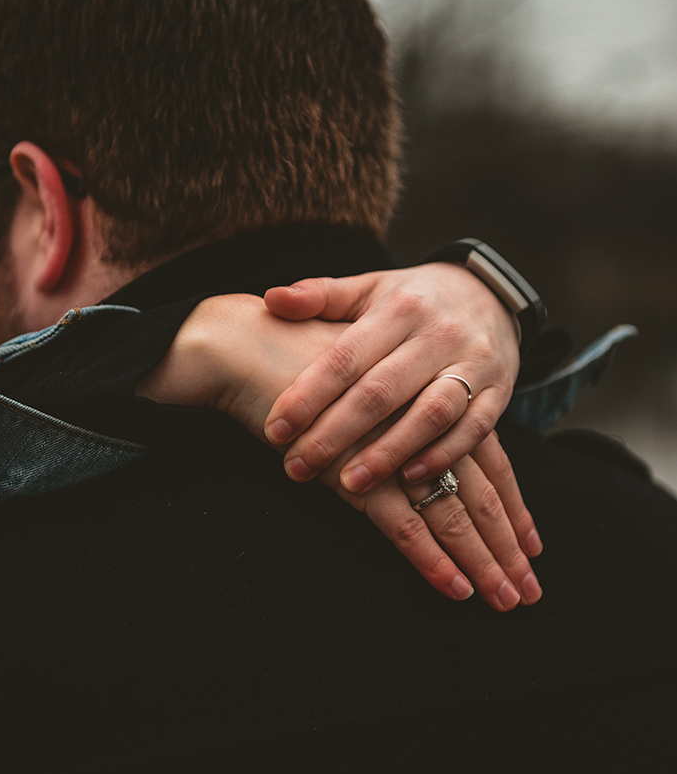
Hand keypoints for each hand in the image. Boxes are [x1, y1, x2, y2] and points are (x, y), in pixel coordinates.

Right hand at [137, 294, 541, 609]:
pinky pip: (403, 525)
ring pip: (451, 513)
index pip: (488, 458)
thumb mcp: (365, 373)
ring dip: (482, 561)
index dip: (513, 504)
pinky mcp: (355, 472)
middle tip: (529, 592)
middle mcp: (422, 422)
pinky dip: (430, 558)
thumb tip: (420, 448)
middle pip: (480, 491)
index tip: (532, 544)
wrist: (249, 343)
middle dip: (507, 545)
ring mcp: (392, 447)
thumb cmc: (303, 353)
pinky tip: (454, 588)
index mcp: (429, 394)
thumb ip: (396, 404)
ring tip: (503, 600)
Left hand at [262, 262, 520, 494]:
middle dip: (336, 434)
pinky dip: (442, 454)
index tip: (275, 429)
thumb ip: (321, 296)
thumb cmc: (412, 301)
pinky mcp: (500, 391)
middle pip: (382, 390)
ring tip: (350, 484)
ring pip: (430, 413)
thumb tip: (271, 299)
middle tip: (297, 467)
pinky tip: (409, 479)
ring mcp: (474, 363)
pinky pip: (474, 428)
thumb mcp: (369, 288)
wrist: (489, 293)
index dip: (308, 394)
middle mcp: (438, 333)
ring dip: (389, 452)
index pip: (346, 356)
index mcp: (398, 308)